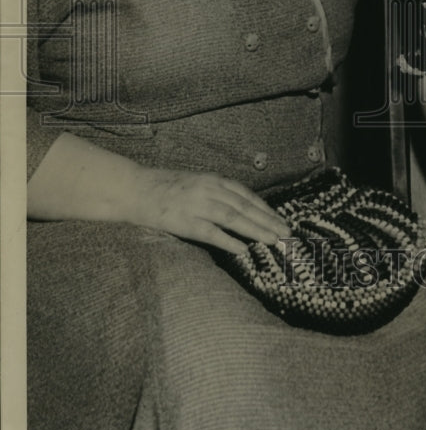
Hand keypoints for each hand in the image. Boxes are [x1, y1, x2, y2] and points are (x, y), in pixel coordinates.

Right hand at [133, 167, 290, 253]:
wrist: (134, 188)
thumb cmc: (166, 187)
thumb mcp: (197, 183)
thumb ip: (218, 193)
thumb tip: (242, 209)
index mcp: (213, 180)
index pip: (247, 195)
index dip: (266, 209)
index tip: (281, 220)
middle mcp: (209, 190)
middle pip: (245, 207)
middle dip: (268, 221)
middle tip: (286, 233)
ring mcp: (197, 205)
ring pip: (233, 218)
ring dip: (255, 230)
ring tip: (272, 240)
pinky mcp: (184, 221)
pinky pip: (210, 232)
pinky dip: (228, 241)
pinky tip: (243, 249)